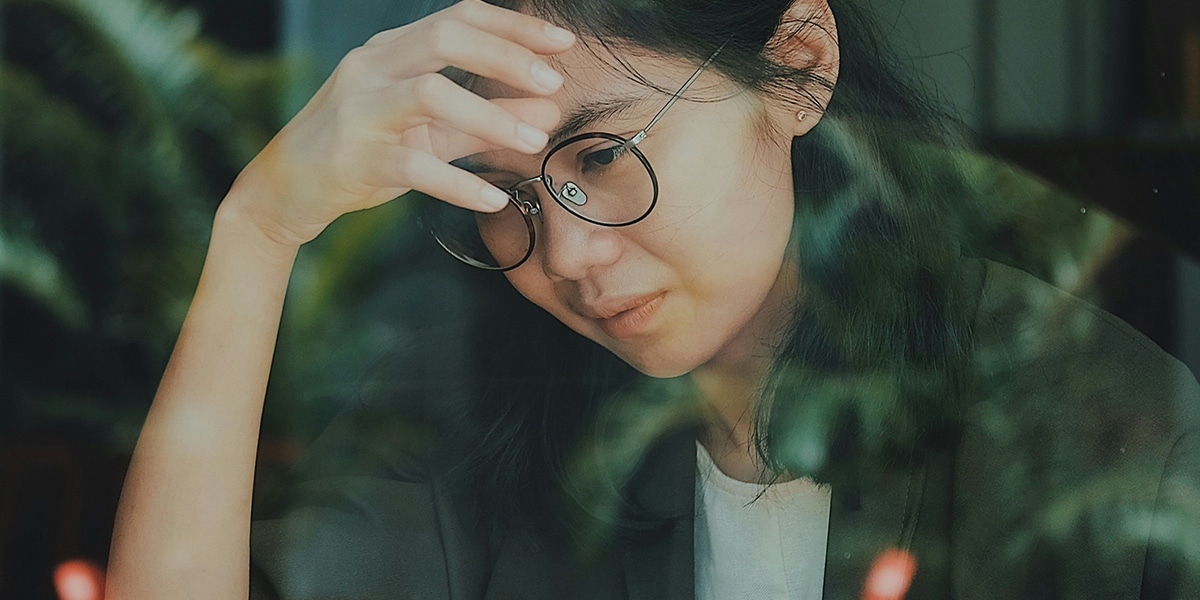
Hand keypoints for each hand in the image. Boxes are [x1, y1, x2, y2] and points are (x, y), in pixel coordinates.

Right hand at [224, 0, 574, 247]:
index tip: (562, 43)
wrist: (288, 188)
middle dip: (506, 56)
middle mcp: (374, 67)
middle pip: (446, 38)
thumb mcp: (430, 130)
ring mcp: (361, 110)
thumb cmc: (364, 149)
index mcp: (393, 50)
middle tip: (553, 83)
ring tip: (534, 143)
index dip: (514, 27)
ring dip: (490, 116)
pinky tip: (493, 200)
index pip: (459, 18)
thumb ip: (486, 120)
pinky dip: (460, 184)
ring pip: (430, 94)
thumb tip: (548, 111)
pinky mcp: (356, 159)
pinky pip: (415, 166)